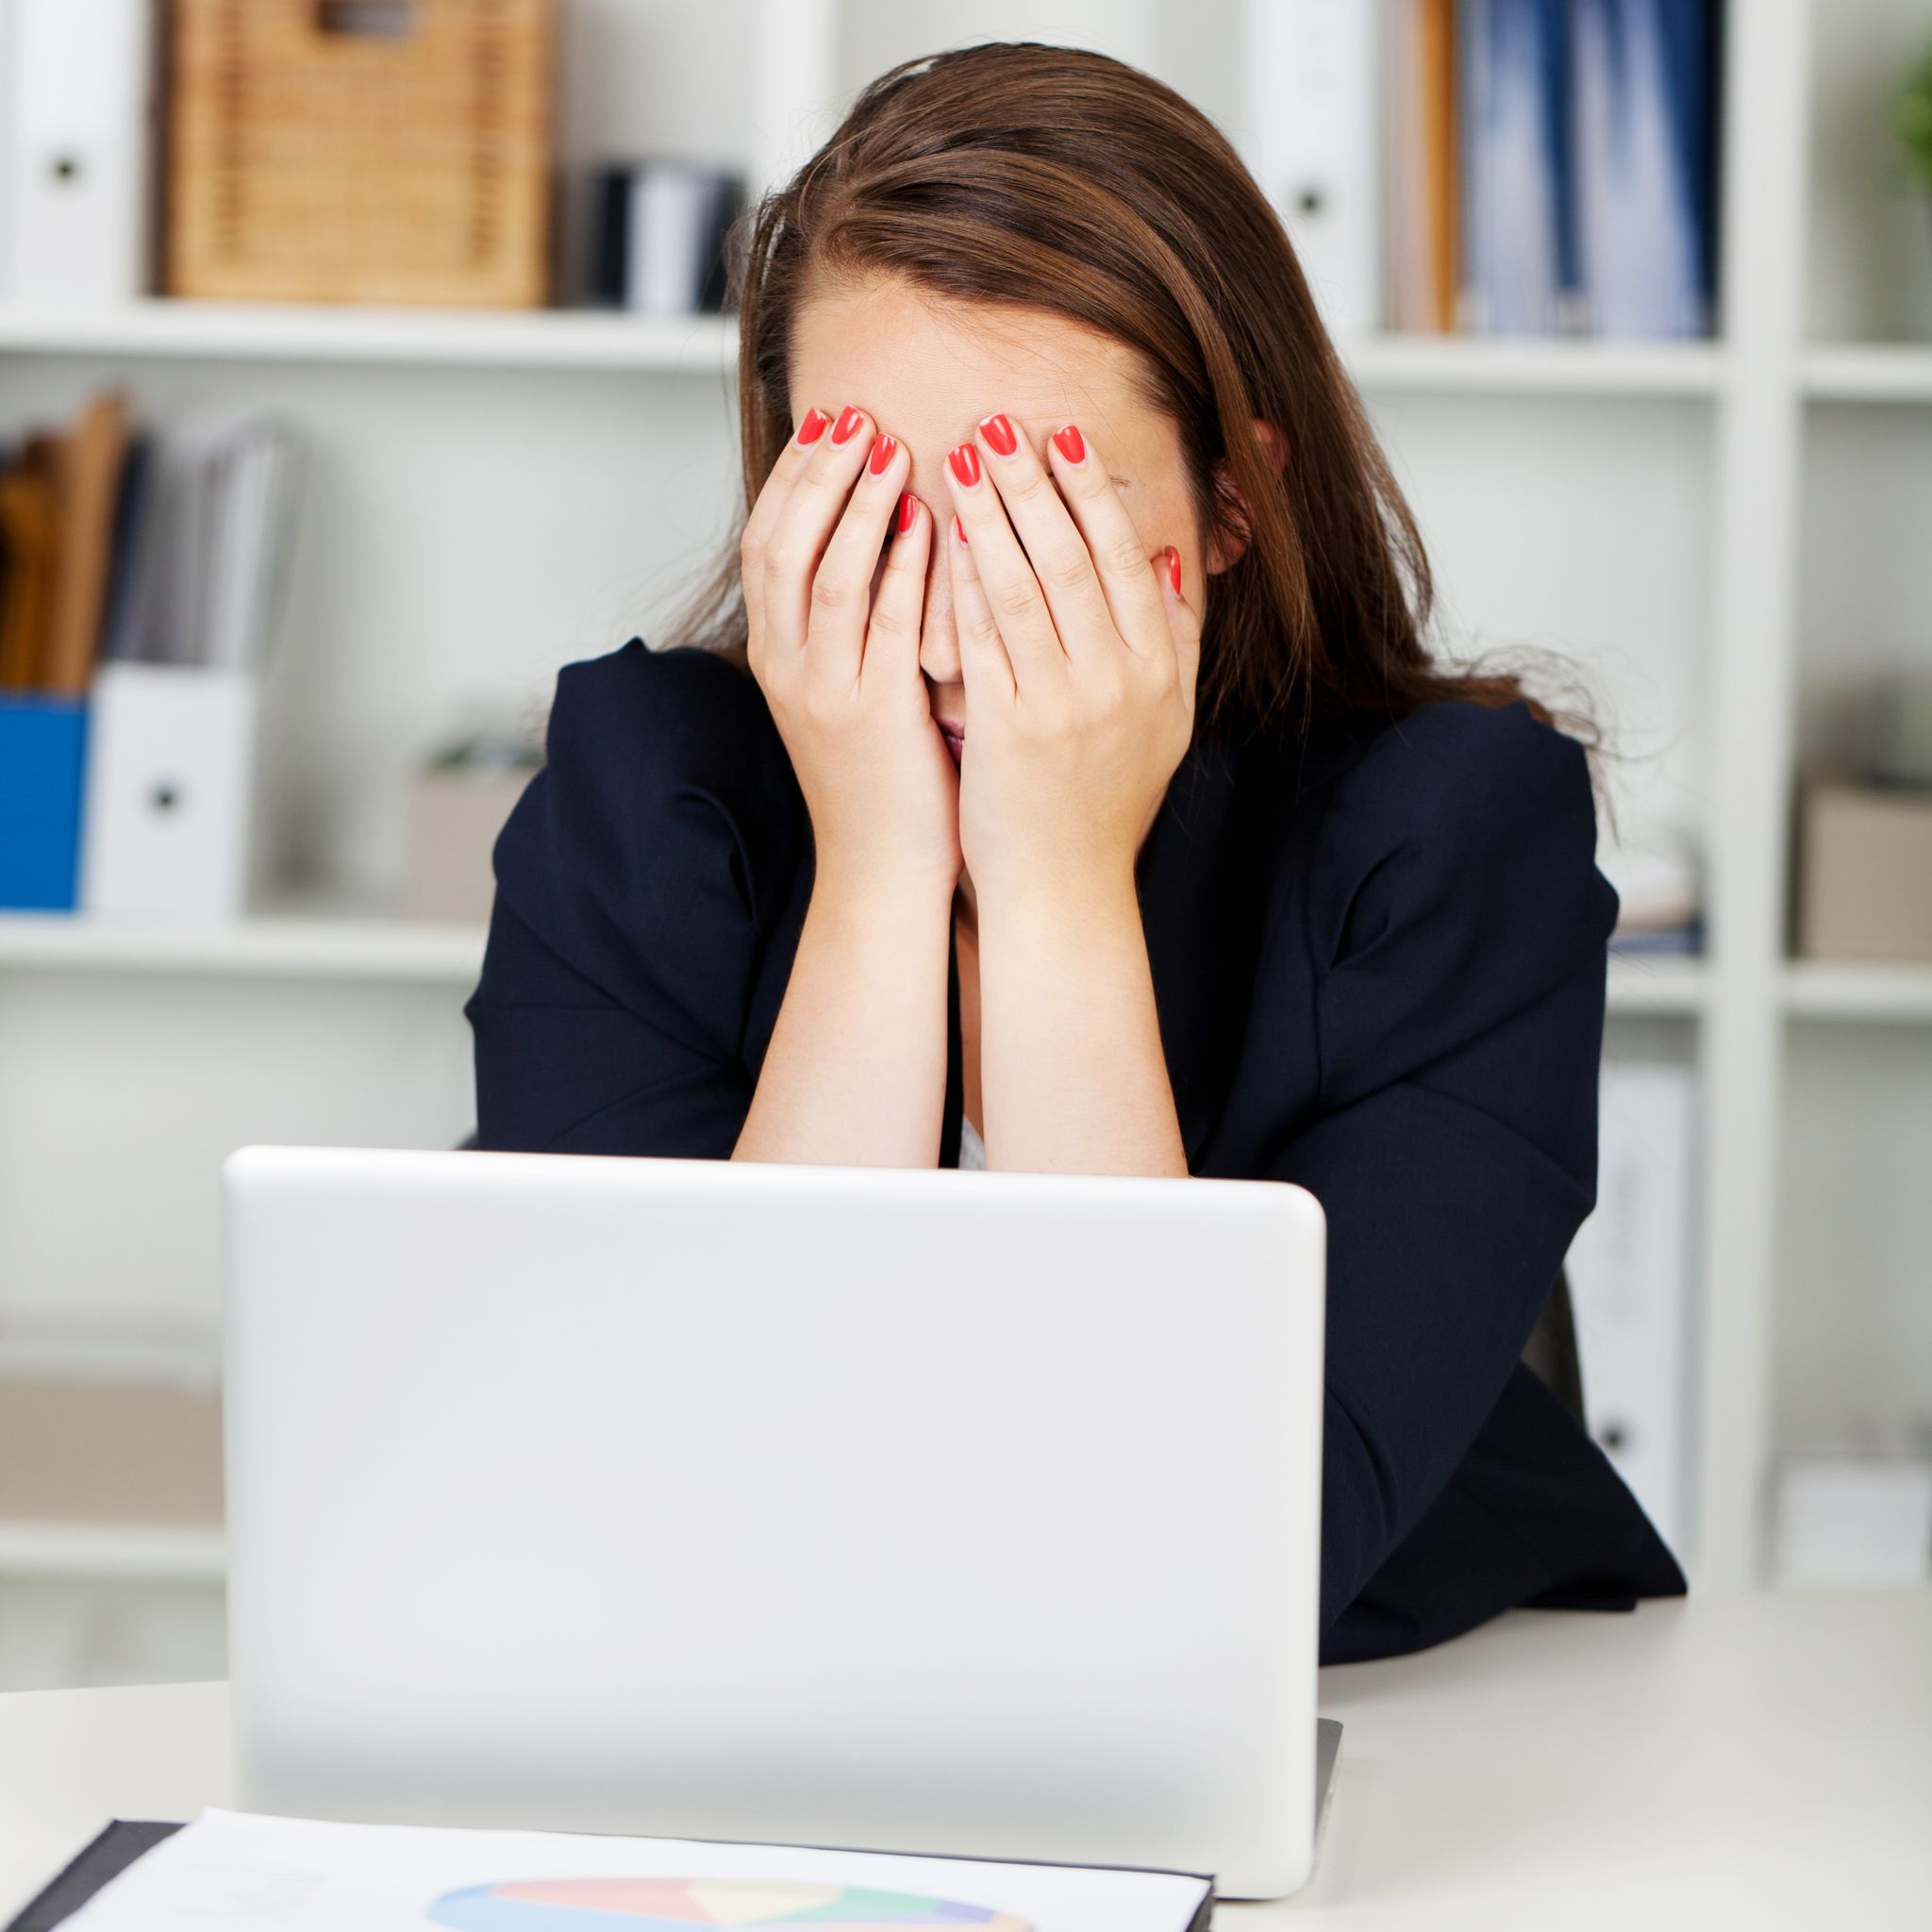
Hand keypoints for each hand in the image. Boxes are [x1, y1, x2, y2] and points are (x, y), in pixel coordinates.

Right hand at [742, 403, 958, 902]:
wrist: (883, 870)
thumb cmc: (883, 777)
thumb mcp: (850, 687)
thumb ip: (856, 618)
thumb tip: (884, 535)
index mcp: (776, 655)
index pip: (766, 541)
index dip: (795, 475)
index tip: (830, 419)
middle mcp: (786, 667)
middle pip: (779, 544)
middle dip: (816, 472)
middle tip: (854, 413)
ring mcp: (824, 691)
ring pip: (823, 575)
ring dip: (856, 504)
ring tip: (888, 446)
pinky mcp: (872, 715)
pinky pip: (883, 626)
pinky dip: (902, 569)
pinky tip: (928, 524)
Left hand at [944, 414, 1200, 906]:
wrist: (1066, 892)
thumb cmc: (1104, 807)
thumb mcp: (1165, 725)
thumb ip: (1173, 642)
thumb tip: (1171, 562)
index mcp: (1159, 674)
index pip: (1128, 561)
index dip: (1093, 495)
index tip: (1064, 438)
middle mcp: (1119, 682)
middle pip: (1075, 559)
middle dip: (1035, 484)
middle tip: (1000, 422)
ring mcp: (1065, 705)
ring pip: (1025, 587)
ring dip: (991, 515)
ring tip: (962, 457)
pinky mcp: (1008, 730)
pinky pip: (982, 638)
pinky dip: (962, 581)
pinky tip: (939, 536)